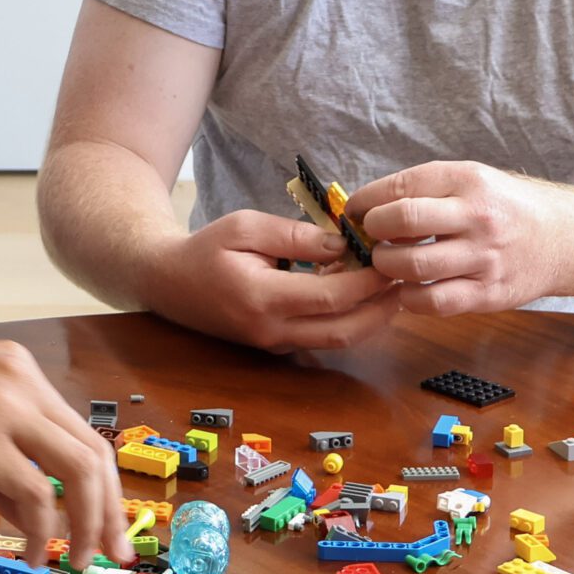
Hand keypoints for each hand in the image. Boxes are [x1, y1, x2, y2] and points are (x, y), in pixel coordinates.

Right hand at [0, 333, 129, 566]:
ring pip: (78, 472)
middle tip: (109, 552)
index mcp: (14, 368)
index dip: (102, 485)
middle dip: (110, 511)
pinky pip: (34, 492)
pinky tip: (31, 551)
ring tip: (73, 559)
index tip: (105, 524)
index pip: (80, 430)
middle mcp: (17, 379)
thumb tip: (26, 502)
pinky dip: (41, 530)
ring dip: (86, 524)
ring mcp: (0, 405)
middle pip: (93, 452)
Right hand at [144, 210, 401, 352]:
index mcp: (262, 298)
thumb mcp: (245, 226)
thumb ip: (295, 235)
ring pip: (339, 340)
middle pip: (345, 330)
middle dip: (382, 307)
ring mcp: (275, 344)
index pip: (331, 297)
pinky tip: (361, 296)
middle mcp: (272, 331)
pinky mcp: (278, 346)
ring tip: (393, 289)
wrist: (168, 283)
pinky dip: (350, 320)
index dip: (368, 280)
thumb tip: (341, 245)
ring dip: (372, 318)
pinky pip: (323, 338)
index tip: (390, 258)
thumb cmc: (205, 248)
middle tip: (405, 279)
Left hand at [345, 160, 555, 314]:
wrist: (566, 239)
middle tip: (370, 238)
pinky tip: (408, 290)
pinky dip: (410, 298)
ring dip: (387, 266)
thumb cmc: (506, 208)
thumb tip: (367, 207)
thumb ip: (425, 191)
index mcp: (466, 180)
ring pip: (414, 265)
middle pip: (403, 221)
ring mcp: (485, 257)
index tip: (354, 211)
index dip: (365, 200)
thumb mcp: (471, 180)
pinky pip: (435, 301)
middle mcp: (477, 216)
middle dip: (373, 231)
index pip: (400, 187)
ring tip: (386, 264)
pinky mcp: (489, 293)